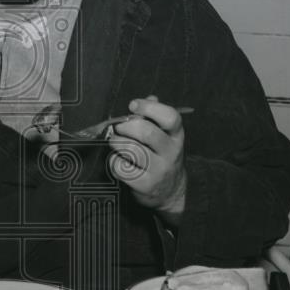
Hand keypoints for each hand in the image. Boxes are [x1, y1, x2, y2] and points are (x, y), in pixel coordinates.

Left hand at [107, 95, 187, 220]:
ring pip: (131, 149)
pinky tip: (117, 160)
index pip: (170, 117)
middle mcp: (171, 152)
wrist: (170, 191)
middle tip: (118, 128)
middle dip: (125, 126)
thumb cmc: (161, 157)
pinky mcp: (146, 185)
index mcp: (176, 135)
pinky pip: (122, 168)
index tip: (133, 105)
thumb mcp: (165, 136)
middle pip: (146, 132)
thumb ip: (155, 117)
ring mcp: (159, 170)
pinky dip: (114, 161)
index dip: (149, 107)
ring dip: (117, 143)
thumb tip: (149, 98)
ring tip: (115, 142)